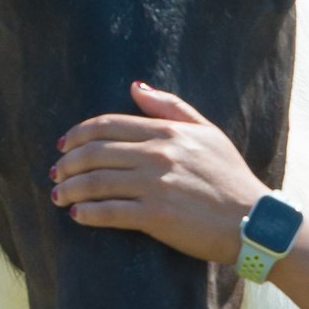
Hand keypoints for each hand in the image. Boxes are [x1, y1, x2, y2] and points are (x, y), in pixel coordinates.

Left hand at [50, 82, 265, 263]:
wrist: (253, 221)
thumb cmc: (230, 177)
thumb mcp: (207, 132)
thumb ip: (170, 107)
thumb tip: (134, 88)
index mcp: (167, 132)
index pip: (107, 125)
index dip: (77, 134)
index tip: (63, 145)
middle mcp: (157, 154)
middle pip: (95, 152)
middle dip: (67, 163)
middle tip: (54, 173)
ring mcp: (155, 185)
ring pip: (96, 182)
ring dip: (69, 189)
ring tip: (58, 196)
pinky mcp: (156, 216)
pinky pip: (109, 212)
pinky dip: (88, 213)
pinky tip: (77, 216)